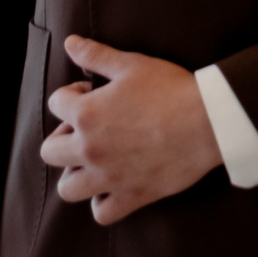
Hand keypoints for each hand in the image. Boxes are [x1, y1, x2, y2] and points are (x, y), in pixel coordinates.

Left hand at [41, 35, 221, 224]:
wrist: (208, 121)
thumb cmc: (171, 89)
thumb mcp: (131, 64)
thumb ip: (96, 55)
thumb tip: (70, 43)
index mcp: (86, 114)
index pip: (56, 103)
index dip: (73, 93)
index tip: (93, 92)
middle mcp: (90, 149)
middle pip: (49, 152)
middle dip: (63, 138)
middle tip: (87, 130)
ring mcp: (109, 177)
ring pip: (68, 189)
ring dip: (75, 175)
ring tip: (94, 162)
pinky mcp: (132, 196)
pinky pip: (102, 213)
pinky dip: (103, 203)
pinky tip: (114, 186)